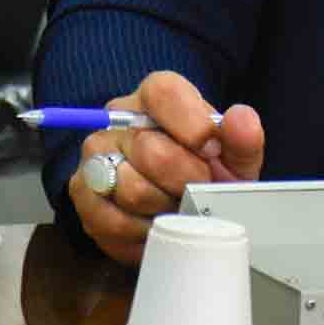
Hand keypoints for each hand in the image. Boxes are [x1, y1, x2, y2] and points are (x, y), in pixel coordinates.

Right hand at [68, 70, 264, 265]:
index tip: (212, 152)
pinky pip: (112, 220)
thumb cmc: (205, 173)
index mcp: (155, 97)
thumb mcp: (233, 158)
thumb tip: (241, 118)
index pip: (163, 93)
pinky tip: (156, 224)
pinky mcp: (82, 193)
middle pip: (151, 149)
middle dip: (186, 179)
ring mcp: (95, 156)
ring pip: (131, 188)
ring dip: (165, 207)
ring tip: (177, 207)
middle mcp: (117, 119)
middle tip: (198, 189)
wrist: (174, 205)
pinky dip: (143, 231)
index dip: (192, 126)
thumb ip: (242, 138)